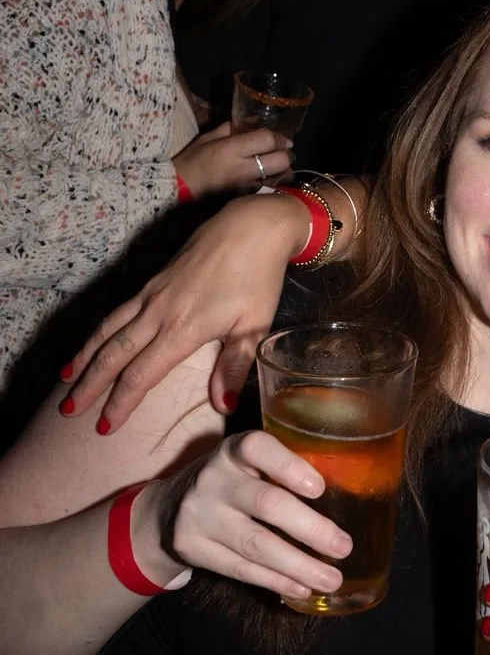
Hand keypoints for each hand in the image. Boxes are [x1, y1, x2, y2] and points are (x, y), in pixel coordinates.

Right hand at [61, 191, 309, 429]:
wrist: (251, 226)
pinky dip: (98, 332)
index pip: (141, 374)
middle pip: (114, 353)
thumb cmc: (258, 277)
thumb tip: (223, 406)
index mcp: (184, 327)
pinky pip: (116, 312)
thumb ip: (233, 367)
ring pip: (107, 329)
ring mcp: (151, 294)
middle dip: (89, 385)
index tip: (104, 427)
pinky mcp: (152, 281)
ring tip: (65, 381)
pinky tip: (93, 343)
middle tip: (68, 411)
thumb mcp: (255, 325)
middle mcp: (158, 311)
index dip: (120, 403)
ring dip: (84, 357)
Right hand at [155, 430, 348, 599]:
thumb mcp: (246, 464)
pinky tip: (301, 588)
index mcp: (234, 451)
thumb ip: (283, 473)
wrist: (167, 509)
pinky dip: (275, 580)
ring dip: (298, 565)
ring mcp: (198, 515)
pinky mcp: (190, 548)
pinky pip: (239, 569)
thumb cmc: (230, 483)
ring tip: (331, 579)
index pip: (257, 448)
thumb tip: (349, 498)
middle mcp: (213, 479)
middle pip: (265, 504)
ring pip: (255, 545)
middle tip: (344, 547)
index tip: (320, 488)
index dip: (289, 467)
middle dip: (310, 529)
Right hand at [175, 121, 292, 198]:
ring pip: (280, 178)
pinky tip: (271, 182)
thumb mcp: (206, 139)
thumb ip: (228, 129)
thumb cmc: (190, 162)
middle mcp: (242, 168)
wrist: (176, 190)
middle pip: (281, 160)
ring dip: (284, 171)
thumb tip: (248, 121)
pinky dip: (275, 185)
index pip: (267, 139)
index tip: (281, 138)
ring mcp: (246, 187)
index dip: (278, 137)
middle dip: (286, 154)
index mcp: (231, 149)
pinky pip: (270, 191)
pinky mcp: (246, 200)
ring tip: (278, 168)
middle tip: (283, 152)